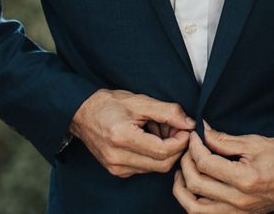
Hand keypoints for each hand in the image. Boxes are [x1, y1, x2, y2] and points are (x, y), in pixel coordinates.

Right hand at [70, 88, 194, 177]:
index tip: (186, 127)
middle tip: (177, 128)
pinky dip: (154, 155)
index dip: (180, 140)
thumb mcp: (140, 101)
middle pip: (162, 164)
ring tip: (161, 130)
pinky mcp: (117, 171)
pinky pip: (145, 168)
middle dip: (176, 147)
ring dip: (166, 152)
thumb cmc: (110, 103)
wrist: (83, 113)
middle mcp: (118, 158)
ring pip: (155, 168)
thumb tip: (189, 123)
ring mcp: (116, 168)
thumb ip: (167, 112)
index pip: (163, 150)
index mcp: (122, 137)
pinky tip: (150, 139)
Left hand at [173, 124, 273, 212]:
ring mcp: (238, 213)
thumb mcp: (253, 142)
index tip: (194, 136)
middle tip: (187, 150)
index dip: (194, 147)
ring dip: (183, 191)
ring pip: (196, 210)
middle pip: (196, 186)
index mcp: (244, 179)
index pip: (205, 164)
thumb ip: (225, 140)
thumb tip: (203, 132)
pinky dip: (195, 204)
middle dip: (186, 164)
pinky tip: (195, 188)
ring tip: (183, 172)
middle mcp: (239, 201)